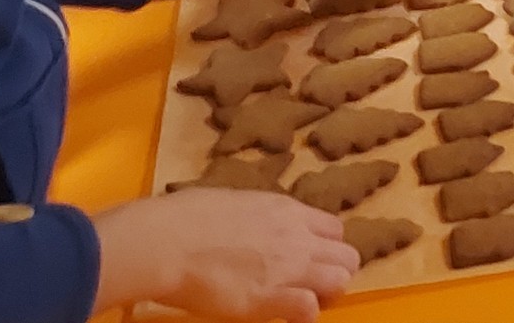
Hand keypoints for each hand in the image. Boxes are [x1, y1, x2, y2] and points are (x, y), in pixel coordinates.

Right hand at [93, 189, 357, 319]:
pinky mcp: (271, 298)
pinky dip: (305, 315)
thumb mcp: (235, 202)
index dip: (326, 248)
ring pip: (340, 280)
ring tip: (303, 302)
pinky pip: (310, 309)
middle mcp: (296, 236)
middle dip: (335, 273)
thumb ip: (258, 216)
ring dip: (326, 294)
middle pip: (347, 256)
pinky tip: (287, 317)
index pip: (335, 230)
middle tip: (311, 286)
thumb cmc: (185, 216)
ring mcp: (288, 267)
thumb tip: (256, 224)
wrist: (165, 241)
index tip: (310, 260)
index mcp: (286, 210)